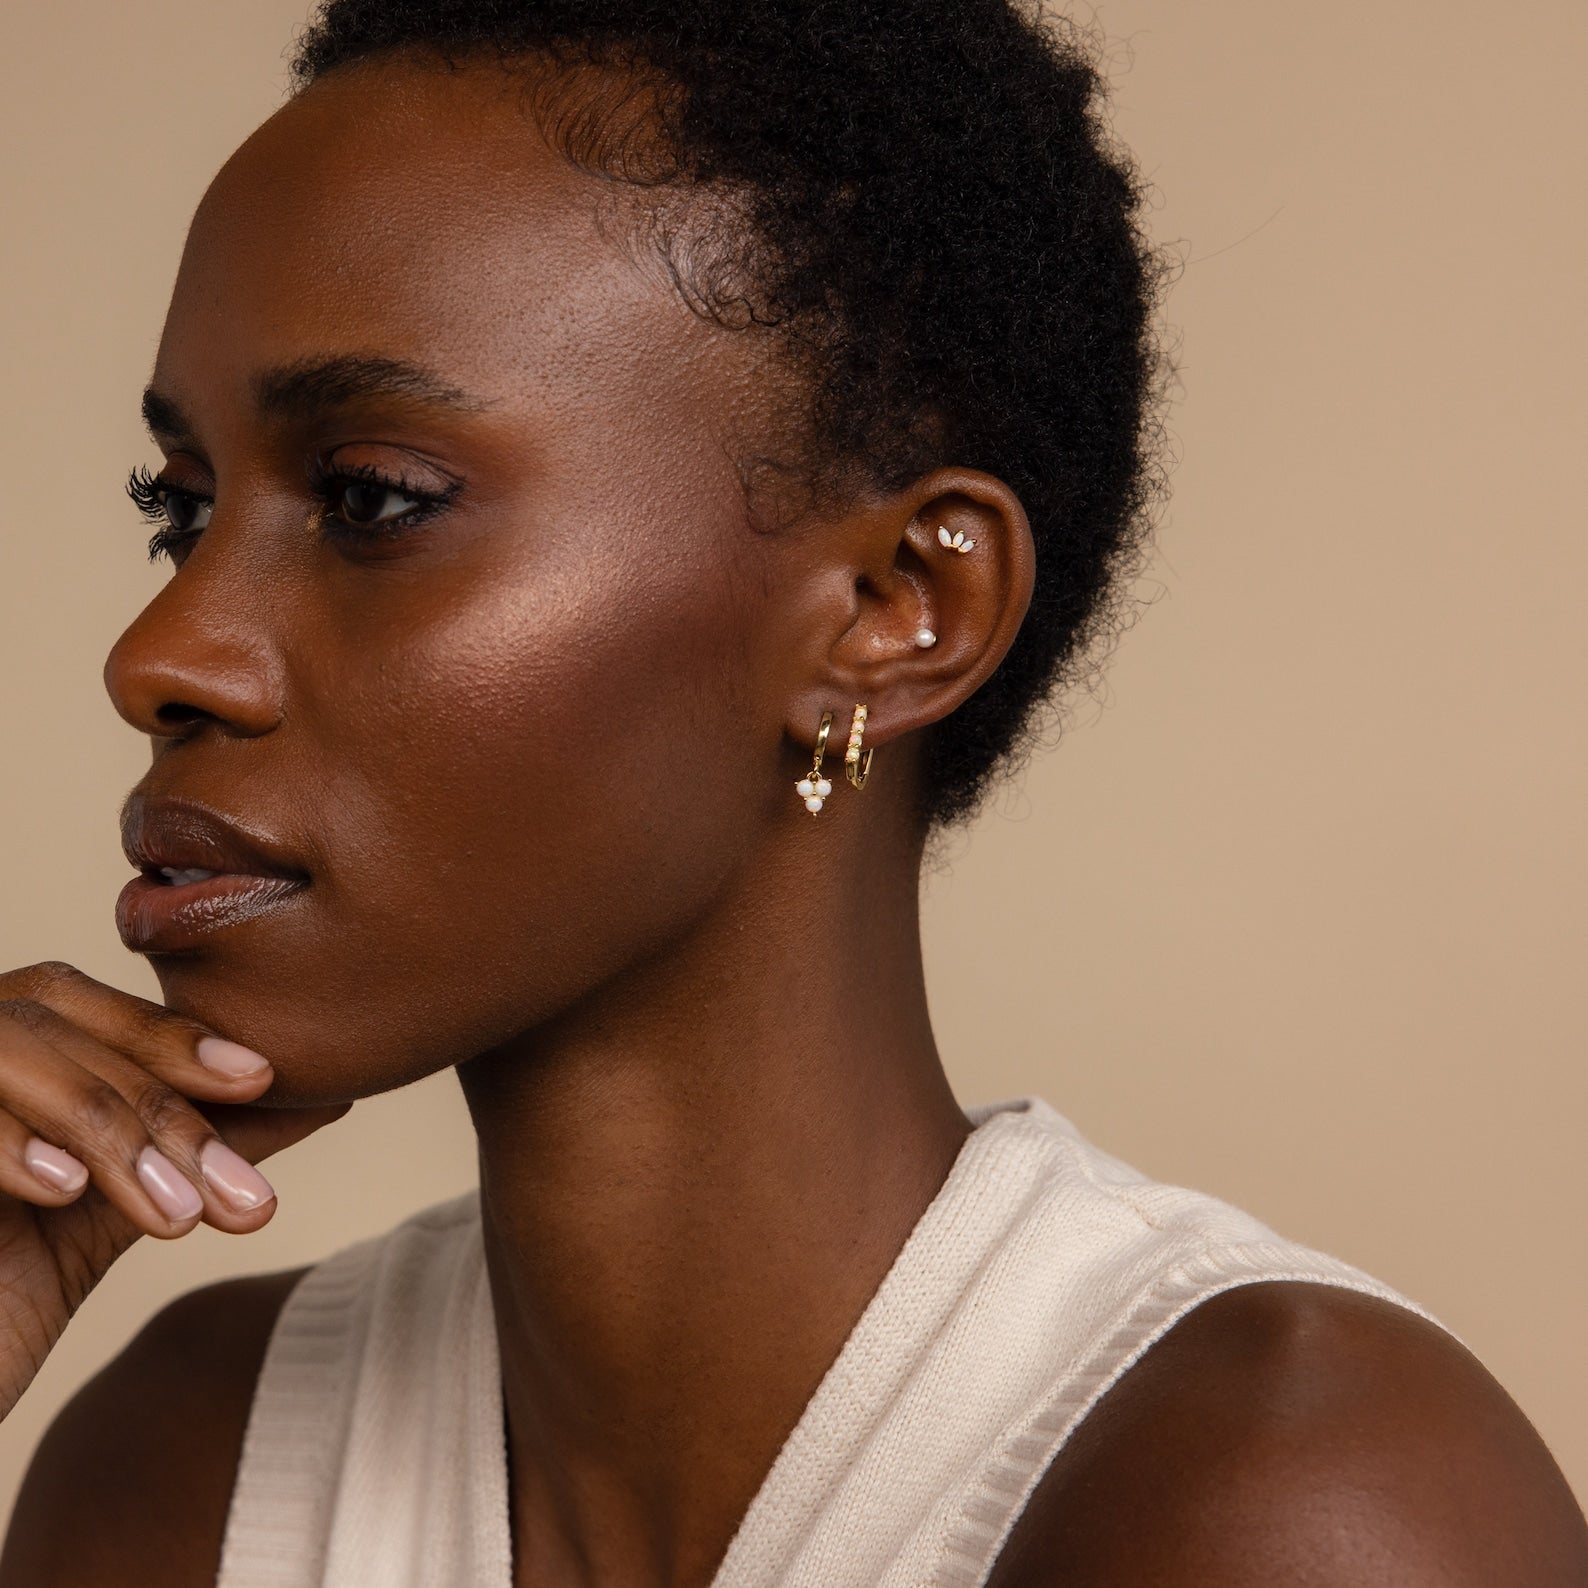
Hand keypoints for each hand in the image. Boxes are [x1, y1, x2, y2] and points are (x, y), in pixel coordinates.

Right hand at [0, 962, 347, 1422]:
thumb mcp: (109, 1214)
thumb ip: (198, 1145)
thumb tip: (326, 1092)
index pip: (77, 1004)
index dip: (169, 1034)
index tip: (261, 1080)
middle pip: (52, 1021)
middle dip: (158, 1101)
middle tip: (238, 1193)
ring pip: (8, 1050)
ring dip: (107, 1128)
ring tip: (174, 1215)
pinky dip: (7, 1142)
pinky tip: (64, 1193)